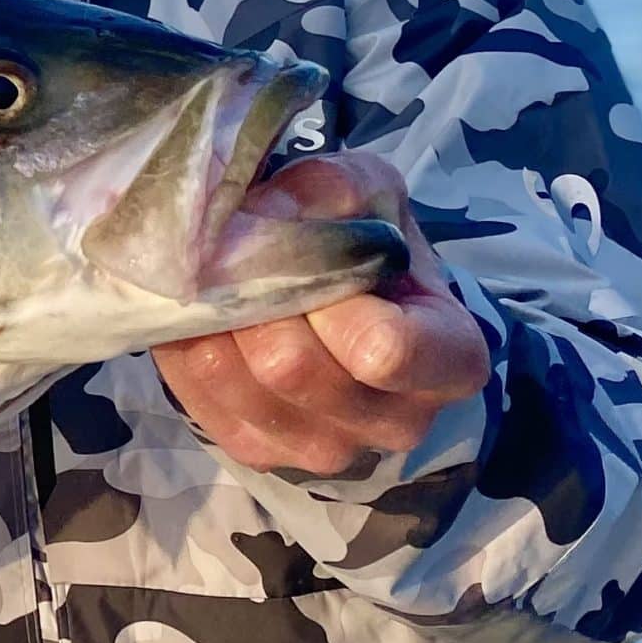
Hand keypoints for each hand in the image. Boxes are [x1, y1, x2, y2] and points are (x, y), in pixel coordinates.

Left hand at [153, 152, 490, 478]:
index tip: (310, 255)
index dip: (326, 296)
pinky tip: (210, 315)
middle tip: (246, 256)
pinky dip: (191, 343)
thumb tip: (262, 215)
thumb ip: (327, 189)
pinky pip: (197, 395)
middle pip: (291, 365)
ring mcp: (326, 449)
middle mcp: (397, 422)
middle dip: (255, 297)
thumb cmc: (366, 244)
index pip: (383, 349)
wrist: (342, 297)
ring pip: (235, 380)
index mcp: (449, 359)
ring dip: (216, 317)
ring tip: (227, 282)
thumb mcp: (367, 193)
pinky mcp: (260, 453)